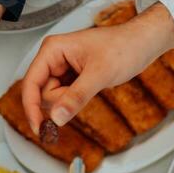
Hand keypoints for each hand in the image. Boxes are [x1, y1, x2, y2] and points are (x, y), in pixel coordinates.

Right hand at [21, 2, 173, 133]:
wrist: (143, 43)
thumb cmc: (125, 47)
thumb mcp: (100, 74)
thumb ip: (75, 97)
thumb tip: (56, 117)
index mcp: (53, 50)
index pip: (30, 84)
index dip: (31, 108)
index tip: (39, 129)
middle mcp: (53, 58)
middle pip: (42, 93)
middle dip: (62, 100)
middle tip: (86, 88)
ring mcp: (62, 68)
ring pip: (54, 98)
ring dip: (70, 100)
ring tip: (92, 84)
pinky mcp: (71, 77)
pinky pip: (65, 97)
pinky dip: (75, 100)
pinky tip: (90, 88)